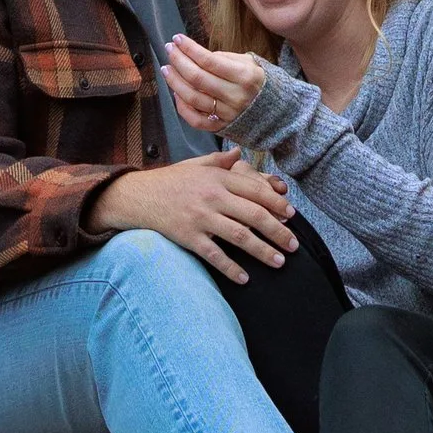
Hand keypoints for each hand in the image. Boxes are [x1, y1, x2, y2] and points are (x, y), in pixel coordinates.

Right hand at [90, 150, 295, 282]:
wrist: (138, 196)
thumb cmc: (171, 180)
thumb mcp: (196, 165)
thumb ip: (220, 161)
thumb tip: (240, 153)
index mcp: (218, 178)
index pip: (255, 190)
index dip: (277, 204)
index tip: (292, 215)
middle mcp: (213, 197)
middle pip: (254, 215)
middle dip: (278, 231)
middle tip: (294, 245)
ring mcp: (201, 218)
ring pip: (240, 237)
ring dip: (263, 251)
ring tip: (279, 262)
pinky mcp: (189, 237)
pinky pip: (214, 255)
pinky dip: (231, 268)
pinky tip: (245, 279)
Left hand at [165, 33, 268, 137]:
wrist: (276, 113)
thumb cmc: (258, 82)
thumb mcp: (249, 63)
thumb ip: (224, 58)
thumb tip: (198, 55)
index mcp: (244, 76)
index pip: (209, 61)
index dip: (190, 49)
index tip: (177, 39)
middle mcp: (235, 96)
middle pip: (198, 78)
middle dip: (179, 61)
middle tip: (169, 49)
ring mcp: (227, 114)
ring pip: (193, 98)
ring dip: (175, 82)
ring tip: (166, 69)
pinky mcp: (221, 127)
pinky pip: (196, 120)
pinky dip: (182, 107)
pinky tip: (176, 94)